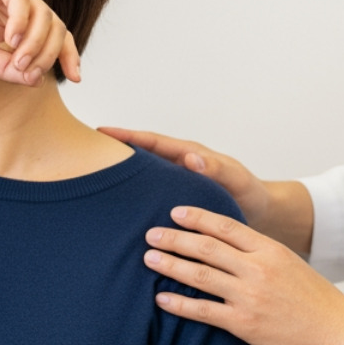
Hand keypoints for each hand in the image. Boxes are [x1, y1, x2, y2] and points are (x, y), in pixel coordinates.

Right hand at [0, 0, 80, 85]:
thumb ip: (7, 69)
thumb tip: (36, 80)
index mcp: (21, 21)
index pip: (56, 36)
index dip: (69, 55)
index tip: (75, 78)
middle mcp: (21, 3)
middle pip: (56, 27)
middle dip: (50, 54)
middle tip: (29, 72)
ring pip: (43, 14)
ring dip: (35, 43)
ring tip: (19, 61)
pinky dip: (21, 21)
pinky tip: (10, 40)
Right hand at [99, 128, 278, 234]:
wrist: (260, 213)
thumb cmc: (249, 192)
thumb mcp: (235, 180)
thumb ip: (216, 169)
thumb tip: (191, 157)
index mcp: (188, 156)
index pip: (151, 142)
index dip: (126, 136)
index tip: (100, 131)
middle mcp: (178, 167)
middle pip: (140, 156)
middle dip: (114, 152)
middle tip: (83, 151)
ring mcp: (175, 184)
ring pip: (142, 177)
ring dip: (120, 176)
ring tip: (90, 180)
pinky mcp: (176, 201)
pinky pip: (149, 195)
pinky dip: (133, 197)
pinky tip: (116, 209)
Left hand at [143, 206, 343, 344]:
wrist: (338, 331)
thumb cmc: (316, 300)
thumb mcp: (291, 263)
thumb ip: (261, 254)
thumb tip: (229, 246)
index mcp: (269, 250)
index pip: (225, 226)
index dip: (197, 217)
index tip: (175, 212)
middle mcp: (257, 269)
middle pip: (207, 247)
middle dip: (175, 238)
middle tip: (150, 233)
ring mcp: (249, 296)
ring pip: (200, 275)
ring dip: (171, 265)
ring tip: (149, 259)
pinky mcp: (244, 324)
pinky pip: (204, 311)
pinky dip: (179, 303)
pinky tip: (161, 298)